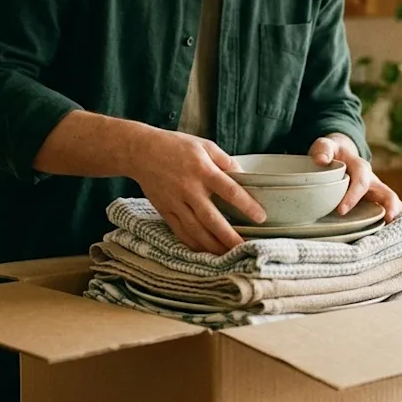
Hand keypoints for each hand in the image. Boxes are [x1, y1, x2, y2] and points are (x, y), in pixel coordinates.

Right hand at [128, 129, 265, 254]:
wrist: (141, 151)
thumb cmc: (176, 146)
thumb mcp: (204, 145)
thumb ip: (225, 161)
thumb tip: (244, 176)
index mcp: (203, 170)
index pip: (229, 191)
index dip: (246, 206)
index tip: (261, 217)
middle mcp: (189, 189)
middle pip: (212, 219)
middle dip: (229, 236)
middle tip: (245, 248)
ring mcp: (176, 202)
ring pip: (196, 230)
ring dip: (213, 245)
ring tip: (229, 256)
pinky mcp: (165, 211)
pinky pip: (180, 232)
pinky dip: (193, 244)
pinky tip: (205, 251)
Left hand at [308, 135, 401, 221]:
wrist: (339, 155)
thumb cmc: (331, 153)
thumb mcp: (325, 146)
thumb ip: (323, 150)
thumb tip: (322, 160)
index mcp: (359, 166)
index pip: (361, 181)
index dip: (353, 196)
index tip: (341, 211)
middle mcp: (371, 180)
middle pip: (386, 193)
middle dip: (387, 206)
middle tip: (385, 219)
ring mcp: (375, 191)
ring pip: (391, 201)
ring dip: (393, 214)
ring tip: (390, 228)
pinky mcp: (373, 200)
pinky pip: (385, 209)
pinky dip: (386, 220)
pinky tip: (382, 234)